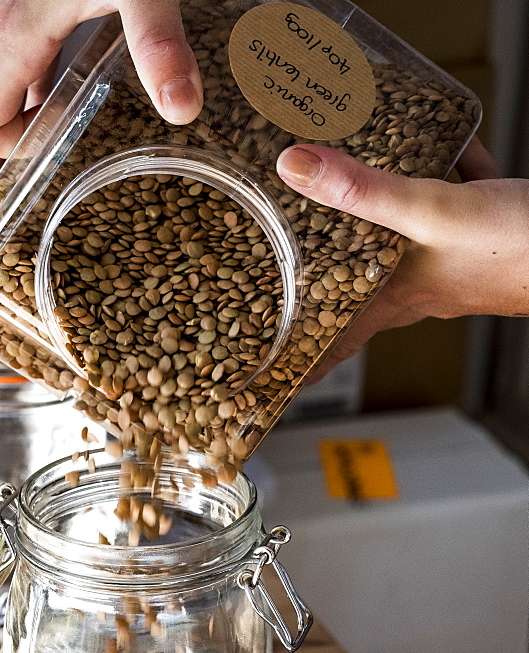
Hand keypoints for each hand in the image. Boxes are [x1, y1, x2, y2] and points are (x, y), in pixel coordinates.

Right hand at [0, 0, 201, 257]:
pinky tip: (53, 143)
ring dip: (5, 160)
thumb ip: (156, 42)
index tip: (42, 197)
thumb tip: (182, 111)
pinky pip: (20, 83)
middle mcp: (1, 34)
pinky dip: (26, 122)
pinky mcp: (34, 14)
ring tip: (16, 213)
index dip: (6, 168)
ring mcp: (14, 24)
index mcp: (12, 36)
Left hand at [276, 138, 528, 380]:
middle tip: (287, 286)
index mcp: (399, 296)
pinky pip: (447, 207)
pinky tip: (441, 148)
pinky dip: (440, 179)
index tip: (274, 378)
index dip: (306, 363)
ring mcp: (451, 262)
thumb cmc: (523, 248)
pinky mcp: (479, 234)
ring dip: (374, 230)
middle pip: (359, 296)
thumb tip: (297, 168)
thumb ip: (366, 191)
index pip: (338, 343)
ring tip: (340, 212)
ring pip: (399, 249)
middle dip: (326, 291)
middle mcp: (421, 286)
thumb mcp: (434, 213)